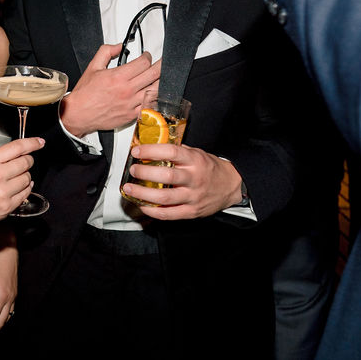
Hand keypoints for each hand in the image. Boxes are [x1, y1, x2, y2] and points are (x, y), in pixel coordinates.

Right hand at [0, 137, 42, 224]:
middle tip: (20, 164)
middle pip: (26, 162)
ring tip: (12, 179)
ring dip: (24, 176)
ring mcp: (2, 193)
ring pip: (28, 178)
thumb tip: (24, 151)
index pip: (17, 147)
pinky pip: (26, 193)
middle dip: (27, 161)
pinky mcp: (7, 206)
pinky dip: (24, 189)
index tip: (40, 142)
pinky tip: (14, 188)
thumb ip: (1, 156)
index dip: (32, 143)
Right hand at [59, 44, 159, 136]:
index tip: (147, 55)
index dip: (148, 56)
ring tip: (162, 77)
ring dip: (161, 82)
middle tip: (162, 62)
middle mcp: (127, 90)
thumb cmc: (85, 94)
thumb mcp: (93, 67)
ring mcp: (131, 104)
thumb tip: (118, 46)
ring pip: (156, 90)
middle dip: (161, 65)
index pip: (143, 63)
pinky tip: (155, 94)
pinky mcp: (132, 115)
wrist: (78, 114)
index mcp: (118, 77)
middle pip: (154, 74)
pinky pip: (150, 106)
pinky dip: (155, 99)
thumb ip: (106, 52)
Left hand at [120, 143, 241, 219]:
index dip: (151, 151)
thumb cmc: (210, 168)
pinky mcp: (191, 212)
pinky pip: (168, 214)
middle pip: (166, 176)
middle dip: (144, 172)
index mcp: (195, 160)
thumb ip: (178, 151)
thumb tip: (152, 146)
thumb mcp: (197, 153)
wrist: (230, 186)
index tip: (137, 151)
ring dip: (142, 193)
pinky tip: (142, 204)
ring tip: (129, 188)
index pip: (171, 152)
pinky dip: (152, 210)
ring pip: (164, 198)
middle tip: (133, 170)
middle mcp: (194, 178)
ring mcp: (193, 197)